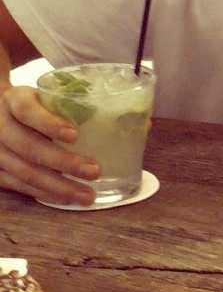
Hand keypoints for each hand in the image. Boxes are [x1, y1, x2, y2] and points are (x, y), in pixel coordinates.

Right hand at [0, 85, 98, 204]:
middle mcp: (0, 126)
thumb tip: (140, 120)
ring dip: (57, 186)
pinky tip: (65, 198)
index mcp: (15, 100)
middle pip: (29, 147)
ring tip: (87, 194)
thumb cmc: (36, 102)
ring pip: (24, 172)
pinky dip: (43, 193)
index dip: (49, 124)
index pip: (27, 110)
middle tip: (95, 171)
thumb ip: (83, 102)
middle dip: (64, 163)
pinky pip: (18, 186)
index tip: (75, 135)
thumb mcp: (49, 93)